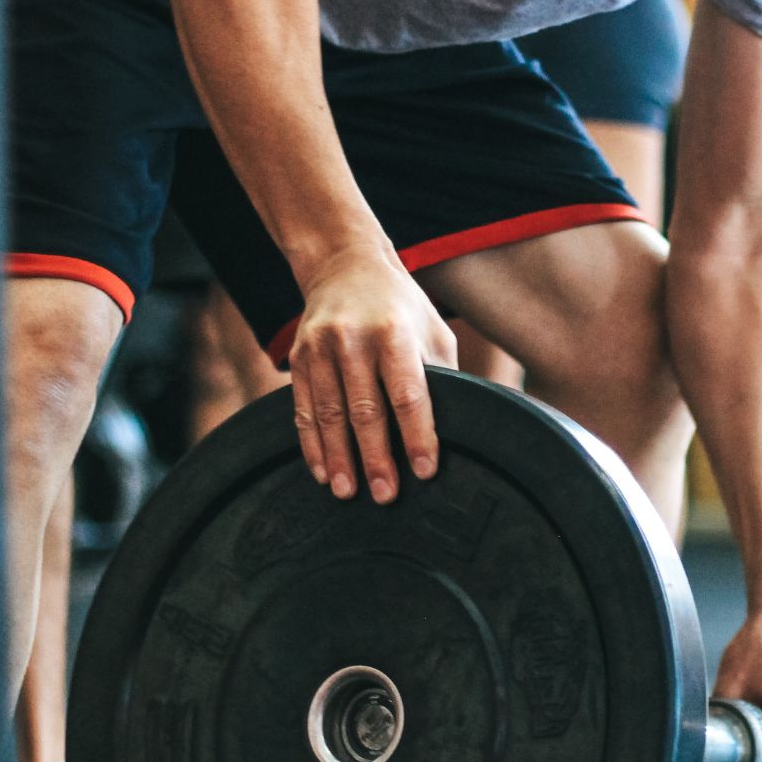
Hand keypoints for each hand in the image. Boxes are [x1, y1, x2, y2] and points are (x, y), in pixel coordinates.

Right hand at [288, 243, 457, 502]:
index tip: (424, 471)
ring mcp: (320, 348)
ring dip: (339, 458)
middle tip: (385, 495)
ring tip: (348, 492)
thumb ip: (441, 375)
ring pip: (330, 414)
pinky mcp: (299, 357)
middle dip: (375, 458)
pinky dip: (312, 444)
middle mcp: (353, 339)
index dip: (417, 435)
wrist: (345, 265)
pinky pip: (304, 408)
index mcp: (395, 332)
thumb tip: (462, 426)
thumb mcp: (432, 330)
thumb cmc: (402, 308)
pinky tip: (322, 471)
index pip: (408, 394)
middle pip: (365, 410)